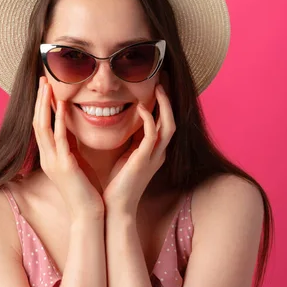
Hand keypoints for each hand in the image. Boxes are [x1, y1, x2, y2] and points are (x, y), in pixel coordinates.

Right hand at [32, 76, 103, 218]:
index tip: (46, 88)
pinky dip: (59, 120)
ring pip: (43, 127)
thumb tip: (71, 130)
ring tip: (47, 86)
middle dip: (40, 100)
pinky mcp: (65, 166)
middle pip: (37, 122)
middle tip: (43, 80)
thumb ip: (71, 146)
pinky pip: (59, 139)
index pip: (41, 126)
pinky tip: (62, 105)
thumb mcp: (76, 163)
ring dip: (45, 105)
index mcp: (50, 157)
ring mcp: (53, 162)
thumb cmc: (86, 190)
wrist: (88, 214)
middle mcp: (47, 157)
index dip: (42, 106)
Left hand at [102, 84, 175, 213]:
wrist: (114, 208)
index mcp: (153, 151)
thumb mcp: (124, 156)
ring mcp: (154, 156)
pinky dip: (150, 120)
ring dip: (164, 105)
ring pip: (169, 125)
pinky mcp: (144, 160)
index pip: (164, 122)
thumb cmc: (115, 184)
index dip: (163, 104)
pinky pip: (153, 135)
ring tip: (158, 86)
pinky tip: (141, 108)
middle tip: (162, 79)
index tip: (156, 85)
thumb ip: (128, 141)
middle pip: (172, 119)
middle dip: (168, 99)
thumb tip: (120, 122)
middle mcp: (158, 152)